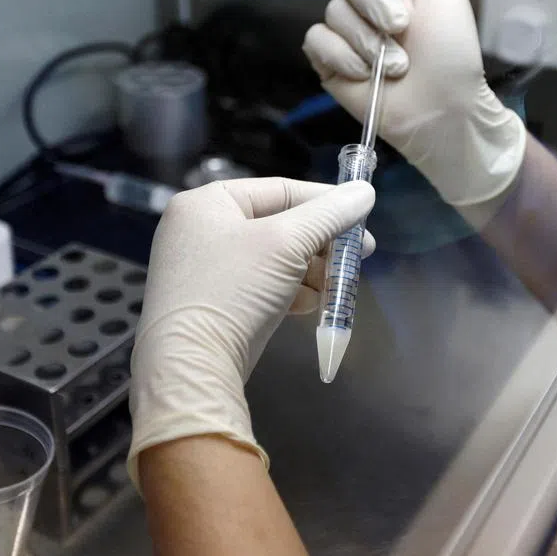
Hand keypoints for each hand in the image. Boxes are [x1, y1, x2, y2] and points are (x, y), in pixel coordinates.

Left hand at [127, 178, 375, 485]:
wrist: (191, 366)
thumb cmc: (234, 290)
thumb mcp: (287, 244)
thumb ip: (329, 214)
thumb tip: (365, 191)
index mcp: (207, 203)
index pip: (279, 189)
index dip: (325, 202)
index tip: (362, 216)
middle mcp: (200, 230)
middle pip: (278, 225)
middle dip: (321, 243)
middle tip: (359, 255)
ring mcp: (203, 270)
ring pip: (273, 259)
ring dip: (311, 271)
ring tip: (337, 286)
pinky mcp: (211, 304)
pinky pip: (259, 286)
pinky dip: (290, 292)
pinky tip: (312, 305)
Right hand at [303, 0, 525, 207]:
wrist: (443, 110)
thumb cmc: (451, 54)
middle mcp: (366, 2)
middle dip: (374, 1)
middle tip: (401, 27)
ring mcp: (346, 32)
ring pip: (332, 10)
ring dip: (368, 39)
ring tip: (396, 64)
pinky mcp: (329, 61)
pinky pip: (317, 40)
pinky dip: (343, 56)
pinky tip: (366, 73)